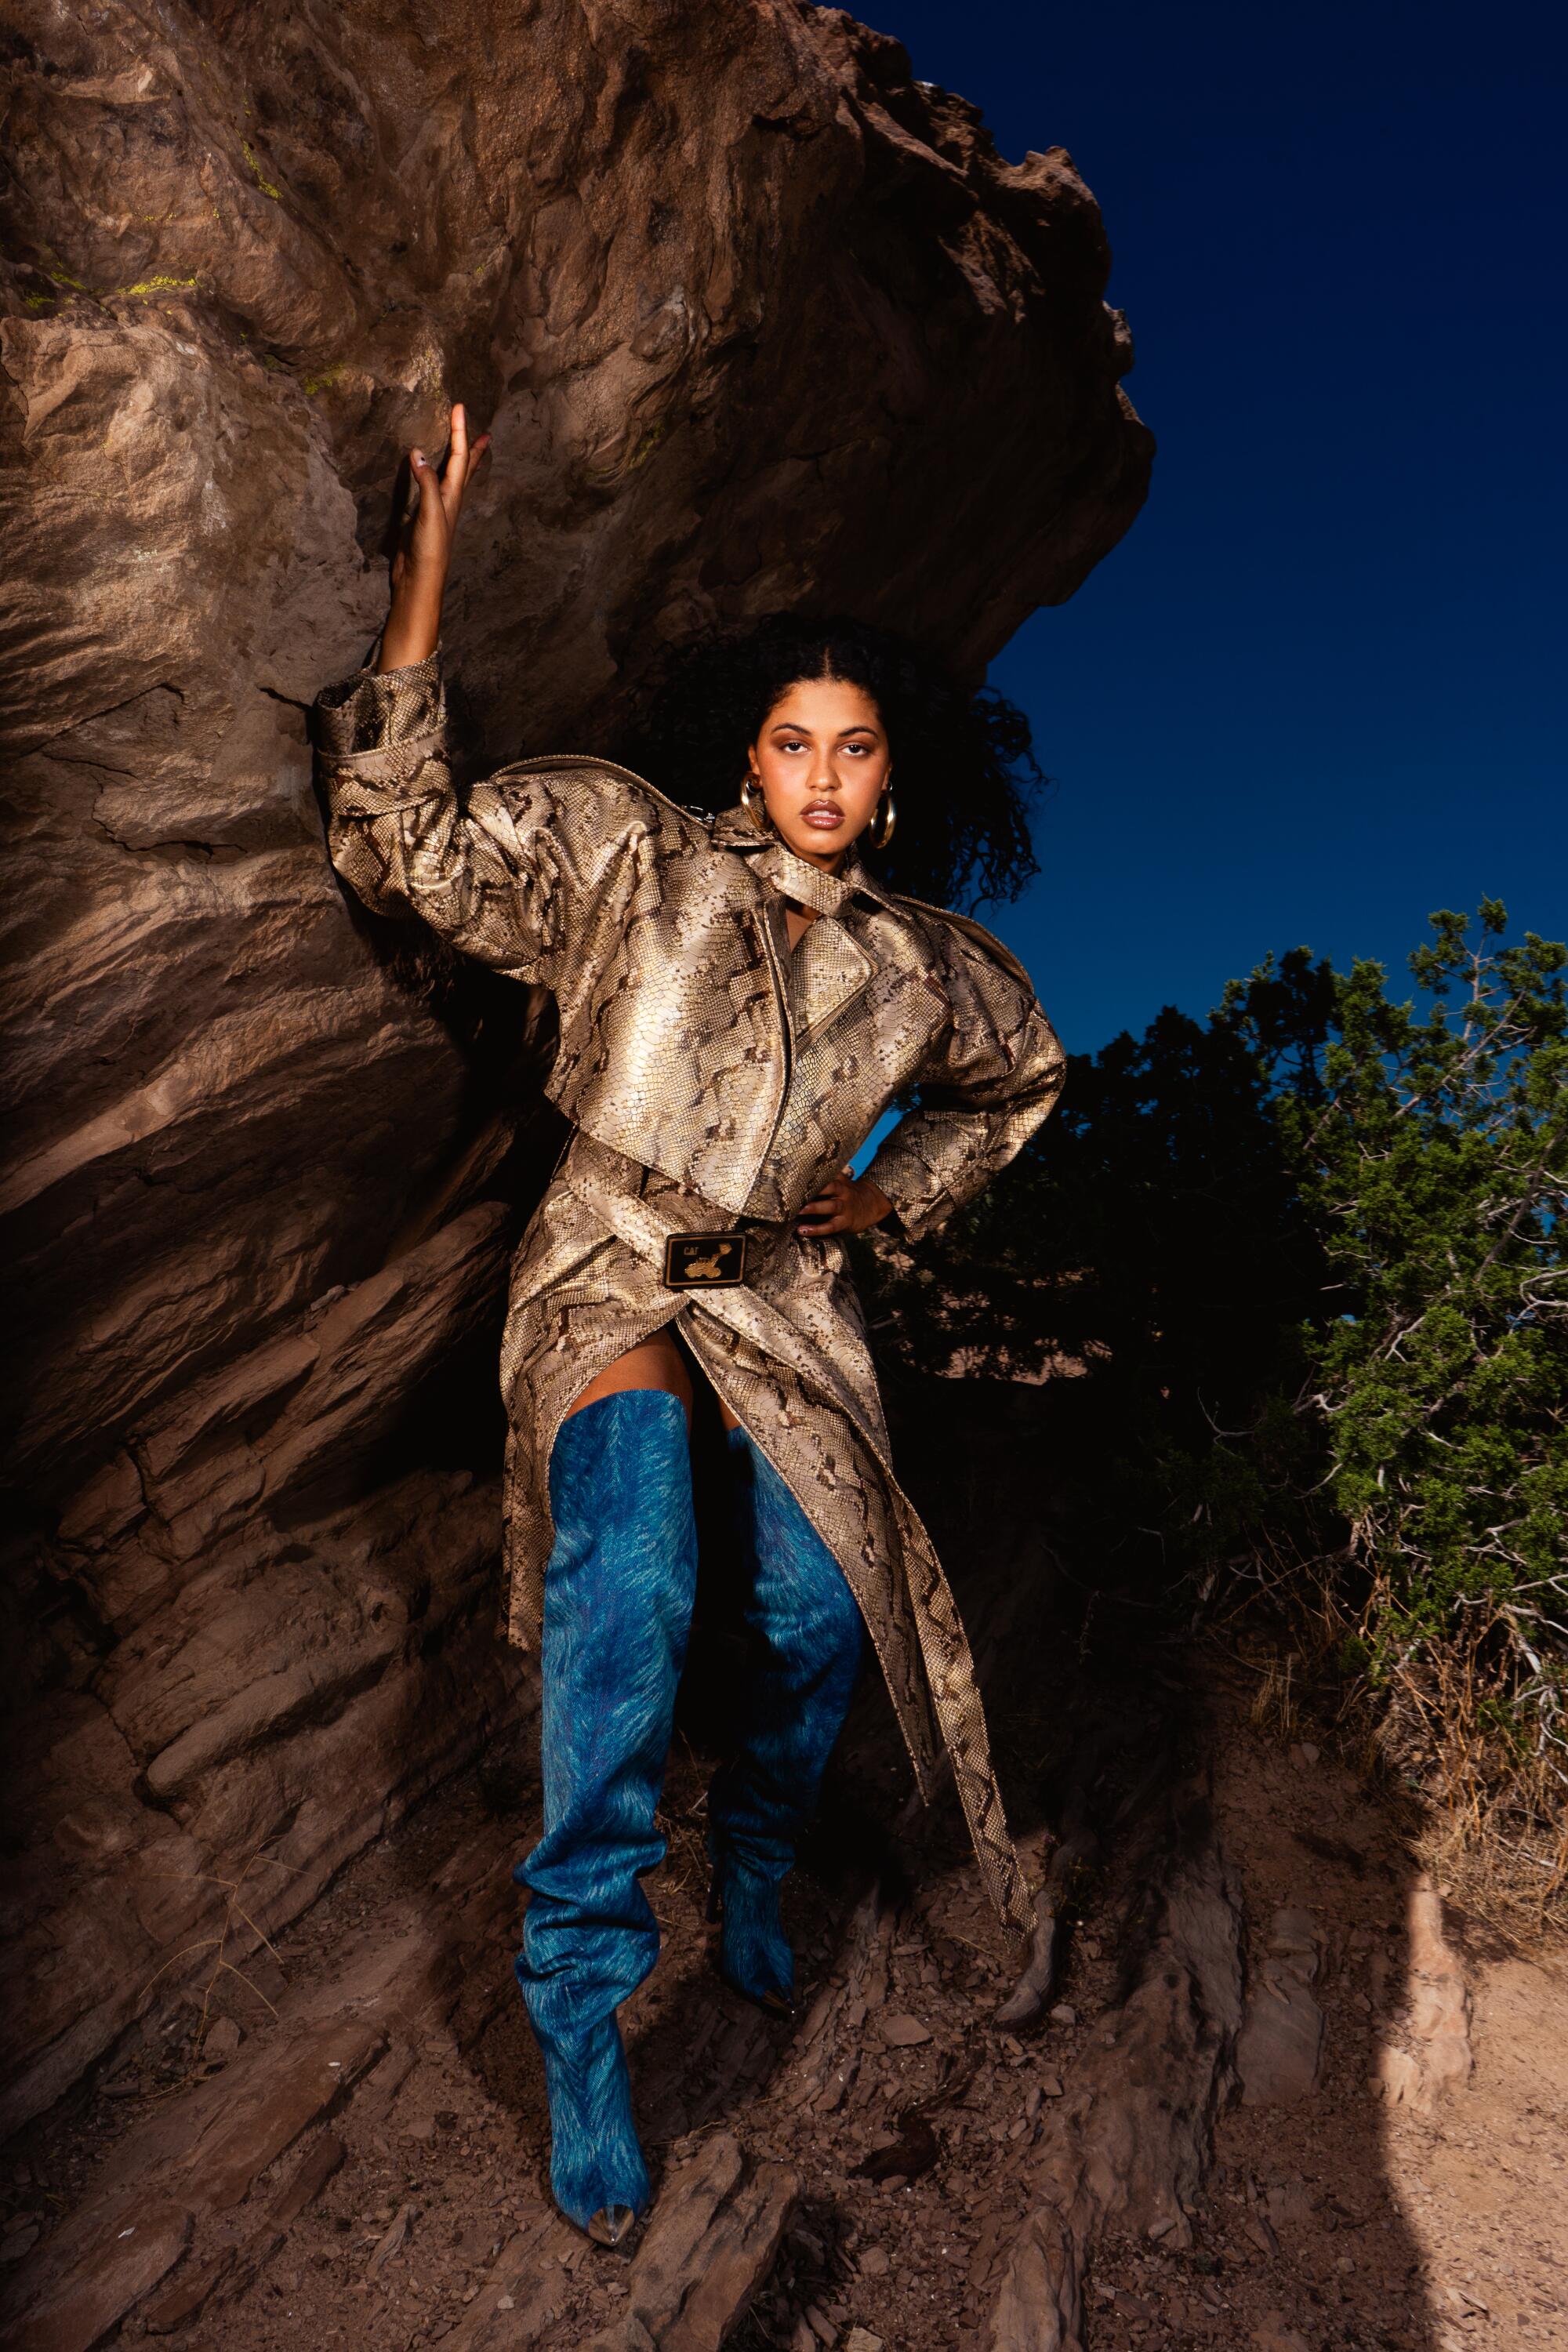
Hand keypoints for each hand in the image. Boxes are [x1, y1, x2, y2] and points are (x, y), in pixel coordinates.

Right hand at [378, 401, 490, 672]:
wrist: (418, 583)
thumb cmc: (429, 551)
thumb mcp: (429, 514)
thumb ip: (426, 483)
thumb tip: (419, 452)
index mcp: (453, 497)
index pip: (459, 458)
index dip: (459, 432)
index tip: (459, 406)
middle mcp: (448, 501)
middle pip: (463, 469)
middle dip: (471, 449)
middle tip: (483, 432)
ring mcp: (435, 511)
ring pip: (449, 479)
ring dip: (456, 462)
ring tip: (461, 448)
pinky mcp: (420, 520)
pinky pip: (429, 490)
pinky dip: (430, 478)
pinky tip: (426, 477)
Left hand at [796, 1168, 893, 1237]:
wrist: (870, 1205)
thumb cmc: (844, 1194)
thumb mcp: (837, 1182)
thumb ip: (821, 1180)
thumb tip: (792, 1180)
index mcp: (838, 1179)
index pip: (825, 1173)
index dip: (812, 1173)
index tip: (794, 1176)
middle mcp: (842, 1191)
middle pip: (830, 1186)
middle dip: (814, 1189)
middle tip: (796, 1193)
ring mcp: (845, 1206)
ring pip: (831, 1206)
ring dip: (815, 1208)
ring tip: (800, 1211)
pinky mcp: (845, 1221)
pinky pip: (831, 1226)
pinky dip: (817, 1229)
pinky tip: (803, 1230)